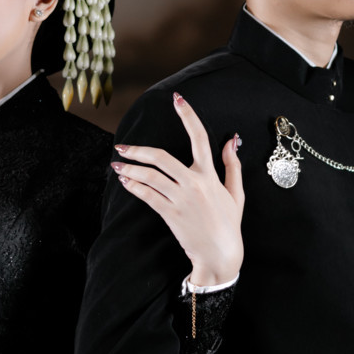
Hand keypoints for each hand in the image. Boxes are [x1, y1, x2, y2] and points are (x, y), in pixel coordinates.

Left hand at [112, 93, 243, 285]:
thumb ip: (232, 165)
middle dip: (138, 149)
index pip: (200, 138)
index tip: (177, 99)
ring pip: (149, 176)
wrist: (220, 254)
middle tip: (121, 147)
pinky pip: (147, 195)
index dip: (188, 115)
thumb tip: (231, 141)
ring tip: (117, 165)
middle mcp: (194, 183)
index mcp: (210, 175)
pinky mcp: (170, 214)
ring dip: (130, 169)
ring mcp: (180, 199)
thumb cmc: (228, 224)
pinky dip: (134, 186)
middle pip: (161, 157)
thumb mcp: (236, 193)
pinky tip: (126, 181)